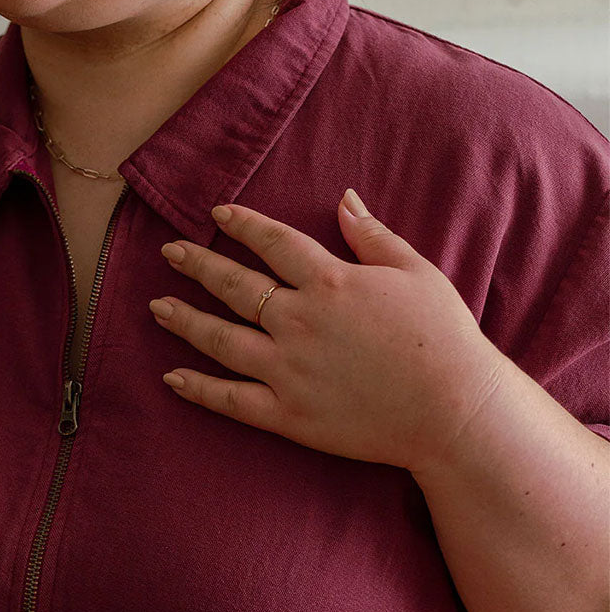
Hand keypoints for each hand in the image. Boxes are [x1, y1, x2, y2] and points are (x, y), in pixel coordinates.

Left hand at [148, 189, 510, 473]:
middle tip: (168, 253)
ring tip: (157, 307)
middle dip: (197, 265)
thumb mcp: (416, 272)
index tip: (216, 212)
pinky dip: (198, 389)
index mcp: (331, 283)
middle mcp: (299, 321)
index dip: (242, 224)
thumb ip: (373, 236)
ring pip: (220, 340)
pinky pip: (230, 399)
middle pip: (234, 286)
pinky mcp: (286, 414)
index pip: (273, 243)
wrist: (455, 411)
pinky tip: (171, 377)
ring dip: (185, 321)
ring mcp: (287, 370)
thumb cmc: (443, 338)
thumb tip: (344, 197)